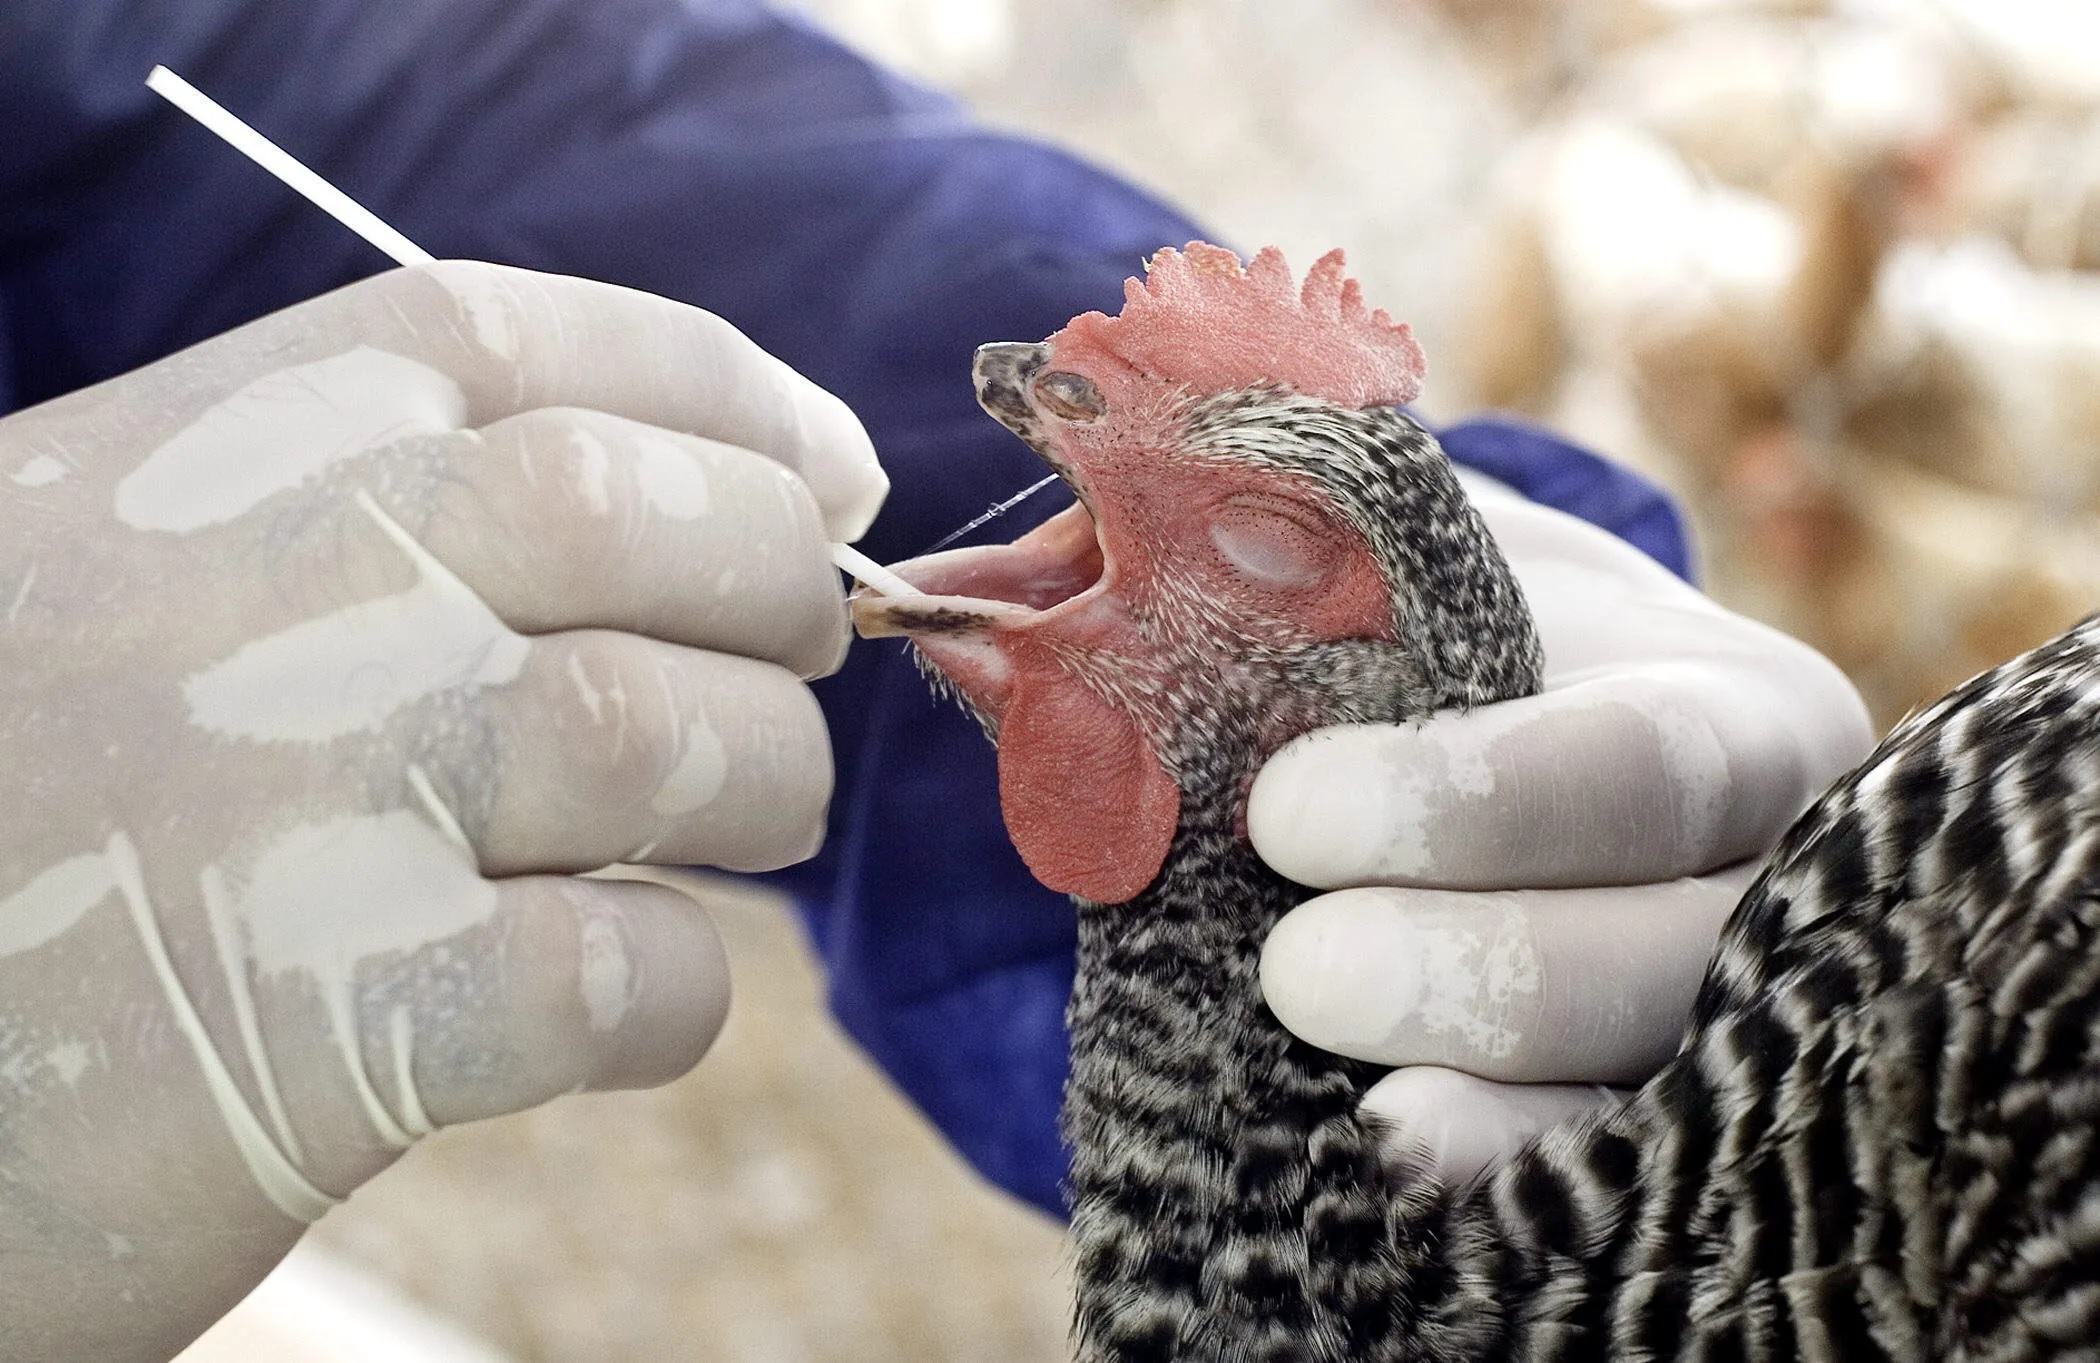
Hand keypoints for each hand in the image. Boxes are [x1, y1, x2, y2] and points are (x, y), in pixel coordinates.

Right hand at [0, 261, 884, 1359]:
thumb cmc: (10, 795)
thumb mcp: (108, 565)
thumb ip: (353, 510)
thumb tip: (731, 482)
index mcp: (202, 454)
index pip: (523, 346)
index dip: (728, 399)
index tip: (829, 473)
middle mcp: (258, 588)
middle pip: (641, 512)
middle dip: (777, 587)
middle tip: (787, 663)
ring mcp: (297, 799)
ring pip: (666, 731)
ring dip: (760, 779)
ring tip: (735, 823)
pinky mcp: (329, 1028)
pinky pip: (622, 974)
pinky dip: (674, 988)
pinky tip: (617, 999)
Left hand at [1251, 473, 1872, 1181]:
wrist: (1463, 726)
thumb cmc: (1431, 625)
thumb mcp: (1393, 560)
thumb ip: (1305, 552)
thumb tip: (1167, 555)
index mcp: (1743, 718)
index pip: (1643, 767)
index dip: (1476, 801)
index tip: (1290, 811)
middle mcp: (1778, 887)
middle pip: (1679, 959)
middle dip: (1491, 973)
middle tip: (1304, 970)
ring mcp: (1725, 1024)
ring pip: (1652, 1091)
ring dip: (1508, 1107)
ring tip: (1374, 1122)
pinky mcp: (1647, 1120)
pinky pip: (1597, 1174)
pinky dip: (1506, 1182)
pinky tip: (1404, 1175)